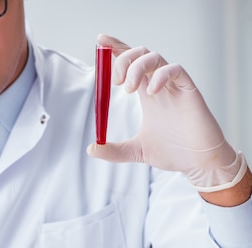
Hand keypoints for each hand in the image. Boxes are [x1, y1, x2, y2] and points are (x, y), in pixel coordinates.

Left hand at [87, 34, 246, 192]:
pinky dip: (161, 75)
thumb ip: (113, 150)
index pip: (130, 63)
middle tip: (114, 82)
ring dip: (137, 67)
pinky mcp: (189, 91)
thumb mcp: (135, 151)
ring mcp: (174, 87)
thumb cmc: (173, 152)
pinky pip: (176, 70)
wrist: (198, 163)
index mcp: (145, 93)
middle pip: (140, 54)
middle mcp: (158, 85)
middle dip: (123, 59)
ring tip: (128, 88)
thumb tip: (91, 149)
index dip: (116, 49)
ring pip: (155, 57)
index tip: (100, 41)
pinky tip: (151, 92)